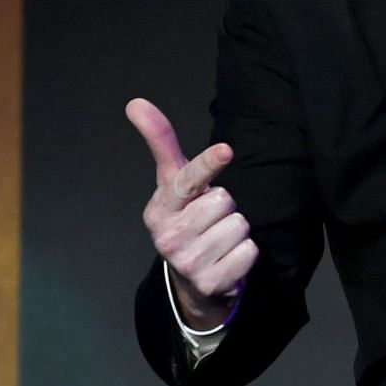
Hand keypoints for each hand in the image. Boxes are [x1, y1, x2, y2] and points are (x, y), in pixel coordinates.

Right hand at [126, 97, 255, 330]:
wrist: (192, 279)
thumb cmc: (186, 217)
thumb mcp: (174, 183)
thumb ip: (161, 143)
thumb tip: (136, 101)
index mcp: (160, 208)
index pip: (187, 180)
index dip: (207, 164)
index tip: (225, 150)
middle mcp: (168, 236)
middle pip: (225, 199)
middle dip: (226, 207)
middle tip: (212, 220)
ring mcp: (188, 262)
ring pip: (239, 225)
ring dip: (237, 231)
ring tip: (220, 240)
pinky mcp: (211, 283)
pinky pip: (249, 252)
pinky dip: (246, 254)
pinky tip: (228, 259)